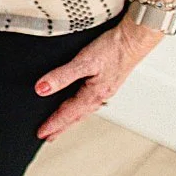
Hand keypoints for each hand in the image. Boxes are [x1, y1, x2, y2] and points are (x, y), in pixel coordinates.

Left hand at [33, 19, 163, 140]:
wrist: (134, 38)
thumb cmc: (113, 48)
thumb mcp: (83, 61)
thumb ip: (62, 76)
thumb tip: (41, 89)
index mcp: (94, 94)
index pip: (68, 114)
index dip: (53, 124)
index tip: (41, 134)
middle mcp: (100, 95)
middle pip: (76, 116)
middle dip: (61, 127)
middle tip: (48, 137)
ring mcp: (105, 89)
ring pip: (83, 109)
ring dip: (71, 118)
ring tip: (61, 125)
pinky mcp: (107, 81)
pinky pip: (89, 100)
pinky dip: (80, 106)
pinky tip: (79, 103)